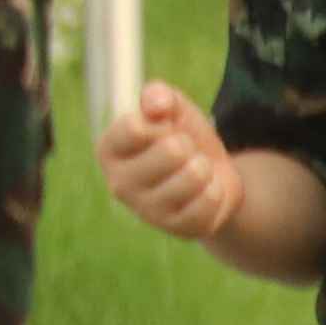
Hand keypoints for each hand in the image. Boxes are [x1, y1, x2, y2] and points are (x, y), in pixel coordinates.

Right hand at [97, 79, 238, 241]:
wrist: (213, 176)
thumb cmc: (183, 137)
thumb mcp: (173, 109)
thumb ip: (160, 95)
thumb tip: (156, 104)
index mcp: (109, 149)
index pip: (134, 127)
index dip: (162, 121)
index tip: (162, 128)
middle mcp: (118, 183)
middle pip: (171, 150)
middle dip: (189, 145)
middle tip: (184, 153)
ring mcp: (146, 210)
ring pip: (194, 175)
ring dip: (204, 168)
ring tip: (195, 171)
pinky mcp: (176, 229)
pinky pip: (210, 200)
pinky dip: (217, 190)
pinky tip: (205, 191)